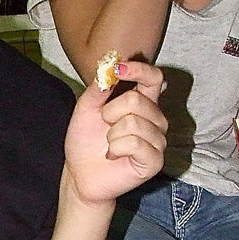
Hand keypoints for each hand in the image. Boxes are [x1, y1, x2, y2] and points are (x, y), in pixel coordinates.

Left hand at [63, 60, 166, 203]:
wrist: (80, 174)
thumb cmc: (86, 141)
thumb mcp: (86, 108)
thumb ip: (99, 88)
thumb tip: (110, 65)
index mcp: (143, 102)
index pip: (154, 78)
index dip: (138, 70)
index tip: (118, 68)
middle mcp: (156, 120)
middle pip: (138, 101)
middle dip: (110, 112)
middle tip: (104, 126)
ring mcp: (158, 141)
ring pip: (134, 123)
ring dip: (112, 135)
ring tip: (109, 144)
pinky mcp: (155, 161)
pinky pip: (135, 144)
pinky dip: (116, 149)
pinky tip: (113, 155)